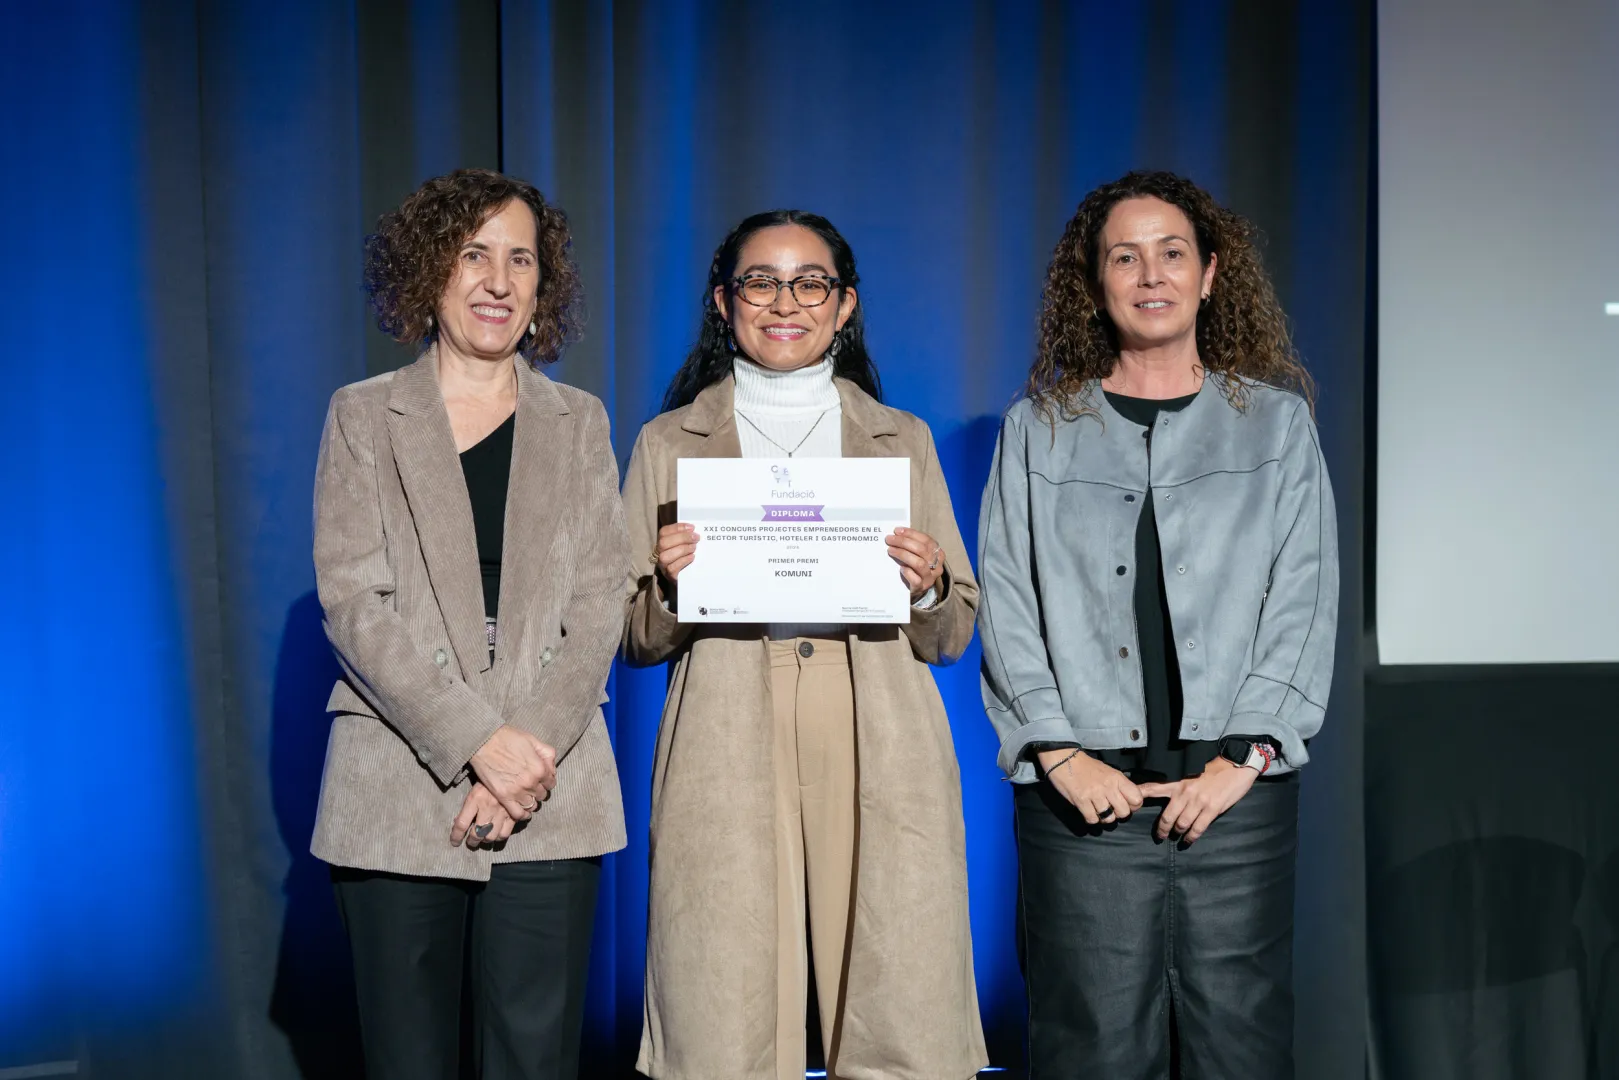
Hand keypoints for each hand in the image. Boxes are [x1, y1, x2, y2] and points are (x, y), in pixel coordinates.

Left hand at [451, 782, 514, 847]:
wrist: (512, 771)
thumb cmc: (489, 780)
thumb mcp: (475, 789)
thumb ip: (467, 807)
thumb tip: (458, 822)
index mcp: (475, 799)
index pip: (461, 824)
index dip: (456, 837)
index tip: (455, 842)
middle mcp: (488, 807)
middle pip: (477, 834)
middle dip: (472, 841)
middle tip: (471, 841)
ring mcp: (501, 812)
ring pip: (491, 836)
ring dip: (486, 840)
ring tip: (484, 838)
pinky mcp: (513, 814)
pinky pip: (505, 833)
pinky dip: (499, 837)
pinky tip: (497, 834)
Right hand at [468, 724, 556, 821]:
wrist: (484, 741)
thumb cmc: (508, 738)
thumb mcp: (533, 740)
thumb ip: (547, 754)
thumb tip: (551, 768)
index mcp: (540, 768)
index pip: (551, 783)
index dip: (546, 781)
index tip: (541, 780)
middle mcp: (531, 782)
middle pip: (542, 795)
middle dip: (538, 790)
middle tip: (531, 786)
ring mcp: (517, 791)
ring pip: (532, 805)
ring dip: (530, 801)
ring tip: (525, 796)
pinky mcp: (503, 797)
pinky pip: (518, 813)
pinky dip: (522, 814)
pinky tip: (522, 811)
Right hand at [655, 522, 697, 581]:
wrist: (687, 577)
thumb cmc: (686, 557)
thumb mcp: (685, 544)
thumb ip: (686, 536)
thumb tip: (693, 530)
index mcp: (662, 542)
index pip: (664, 532)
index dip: (677, 528)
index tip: (692, 528)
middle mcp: (659, 553)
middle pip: (663, 543)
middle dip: (682, 538)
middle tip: (696, 538)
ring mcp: (663, 565)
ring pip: (665, 556)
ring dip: (682, 550)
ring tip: (693, 548)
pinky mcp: (669, 575)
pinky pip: (672, 568)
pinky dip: (683, 560)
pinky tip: (692, 557)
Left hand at [886, 526, 944, 600]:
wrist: (915, 588)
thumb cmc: (915, 567)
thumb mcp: (917, 554)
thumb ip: (912, 545)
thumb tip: (897, 533)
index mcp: (938, 553)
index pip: (926, 540)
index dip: (911, 534)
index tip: (897, 531)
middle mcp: (936, 565)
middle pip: (922, 550)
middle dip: (904, 542)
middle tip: (889, 539)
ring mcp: (930, 577)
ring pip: (919, 563)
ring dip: (903, 554)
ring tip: (890, 550)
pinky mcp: (921, 587)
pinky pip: (915, 579)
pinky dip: (907, 572)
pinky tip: (900, 568)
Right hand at [1039, 748, 1142, 824]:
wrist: (1064, 759)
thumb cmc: (1087, 766)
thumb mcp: (1109, 771)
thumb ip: (1123, 785)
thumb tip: (1142, 794)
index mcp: (1117, 778)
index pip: (1137, 799)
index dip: (1134, 805)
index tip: (1126, 803)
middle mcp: (1108, 786)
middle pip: (1124, 812)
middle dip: (1118, 813)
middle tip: (1110, 807)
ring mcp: (1094, 794)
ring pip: (1109, 818)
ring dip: (1104, 816)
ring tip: (1097, 808)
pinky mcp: (1081, 801)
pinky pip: (1093, 819)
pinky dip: (1091, 818)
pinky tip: (1088, 810)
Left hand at [1139, 757, 1258, 844]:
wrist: (1235, 766)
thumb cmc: (1214, 769)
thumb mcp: (1192, 773)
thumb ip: (1181, 784)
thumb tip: (1171, 797)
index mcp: (1179, 781)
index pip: (1154, 788)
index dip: (1141, 795)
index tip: (1130, 802)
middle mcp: (1185, 792)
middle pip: (1167, 816)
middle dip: (1162, 828)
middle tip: (1160, 835)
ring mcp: (1199, 801)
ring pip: (1182, 823)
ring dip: (1177, 833)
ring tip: (1176, 837)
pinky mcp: (1212, 809)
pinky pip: (1197, 828)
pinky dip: (1191, 837)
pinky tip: (1188, 840)